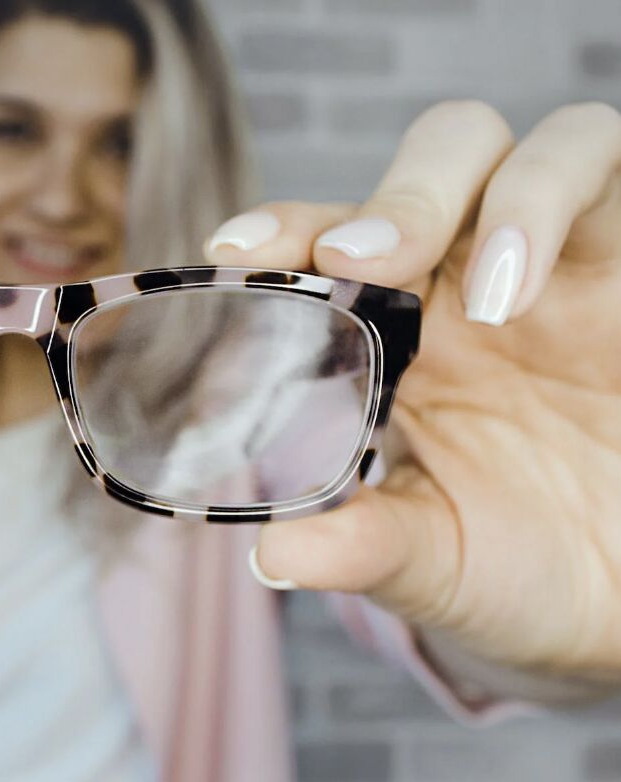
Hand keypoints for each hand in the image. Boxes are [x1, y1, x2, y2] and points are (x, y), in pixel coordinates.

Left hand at [205, 100, 620, 686]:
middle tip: (354, 260)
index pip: (331, 240)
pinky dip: (561, 206)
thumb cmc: (514, 565)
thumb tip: (273, 555)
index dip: (282, 227)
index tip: (232, 253)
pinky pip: (615, 178)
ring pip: (542, 148)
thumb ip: (359, 547)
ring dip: (507, 198)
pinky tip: (527, 289)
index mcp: (396, 330)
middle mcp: (473, 280)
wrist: (618, 600)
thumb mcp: (430, 562)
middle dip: (396, 196)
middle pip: (436, 161)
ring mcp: (564, 266)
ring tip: (492, 300)